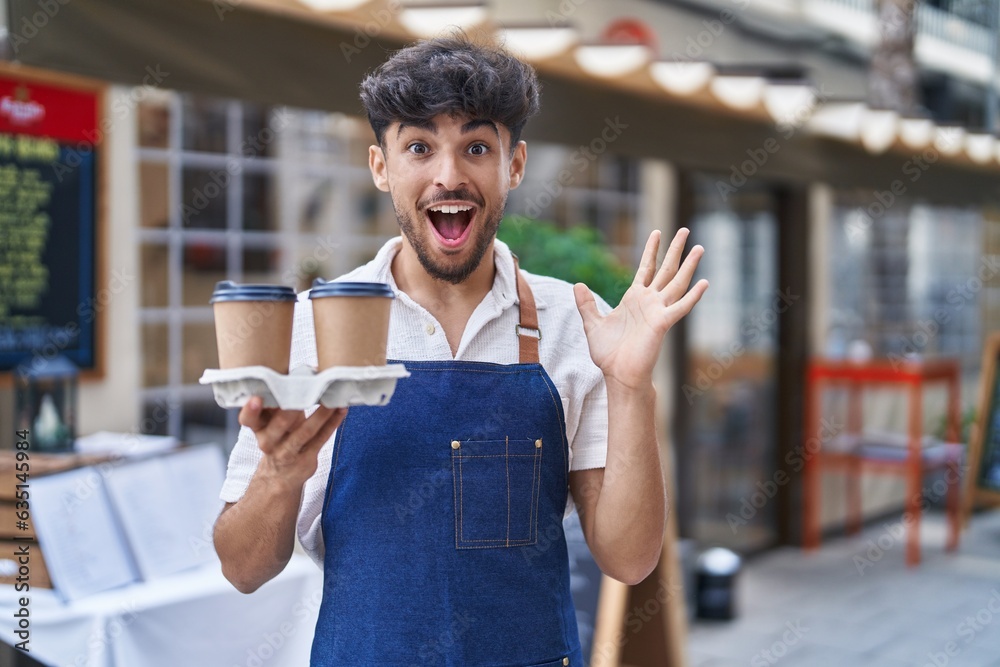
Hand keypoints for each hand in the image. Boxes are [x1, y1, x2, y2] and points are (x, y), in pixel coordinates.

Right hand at [238, 397, 346, 486]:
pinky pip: (321, 438)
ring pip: (304, 432)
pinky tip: (341, 410)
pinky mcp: (306, 458)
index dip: (250, 410)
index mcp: (258, 428)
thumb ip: (281, 400)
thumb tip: (312, 369)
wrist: (279, 476)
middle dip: (292, 410)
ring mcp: (288, 452)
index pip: (248, 419)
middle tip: (307, 392)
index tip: (256, 398)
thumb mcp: (271, 422)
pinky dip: (332, 422)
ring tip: (333, 399)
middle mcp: (269, 441)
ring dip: (321, 414)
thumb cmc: (278, 437)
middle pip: (279, 425)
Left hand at [574, 228, 707, 390]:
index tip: (658, 232)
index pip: (646, 268)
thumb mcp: (592, 324)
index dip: (652, 251)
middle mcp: (649, 302)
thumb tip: (578, 284)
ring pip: (676, 283)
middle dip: (675, 250)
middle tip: (686, 230)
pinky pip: (680, 308)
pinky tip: (704, 283)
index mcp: (634, 299)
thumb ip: (586, 304)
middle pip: (665, 270)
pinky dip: (692, 296)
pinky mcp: (662, 323)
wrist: (618, 375)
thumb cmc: (609, 354)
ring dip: (688, 266)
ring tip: (700, 248)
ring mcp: (658, 311)